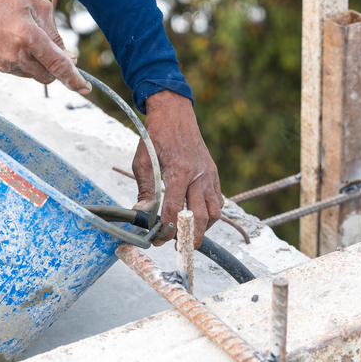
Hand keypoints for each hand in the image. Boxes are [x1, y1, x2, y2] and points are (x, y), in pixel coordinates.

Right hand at [0, 0, 90, 92]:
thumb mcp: (39, 7)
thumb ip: (56, 34)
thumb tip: (68, 57)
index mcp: (29, 36)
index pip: (58, 65)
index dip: (74, 79)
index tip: (85, 88)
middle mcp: (15, 54)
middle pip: (48, 76)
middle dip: (56, 69)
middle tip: (54, 52)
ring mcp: (3, 63)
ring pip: (34, 75)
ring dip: (39, 64)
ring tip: (26, 39)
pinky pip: (19, 71)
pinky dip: (24, 63)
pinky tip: (14, 43)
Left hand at [132, 90, 222, 246]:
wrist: (175, 113)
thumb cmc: (156, 135)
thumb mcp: (143, 160)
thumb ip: (145, 189)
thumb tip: (142, 212)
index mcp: (179, 171)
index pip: (175, 210)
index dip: (167, 229)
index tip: (158, 239)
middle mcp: (198, 176)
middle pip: (200, 218)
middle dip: (190, 237)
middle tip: (179, 248)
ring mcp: (209, 175)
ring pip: (214, 212)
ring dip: (203, 228)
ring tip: (189, 234)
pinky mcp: (213, 174)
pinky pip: (218, 201)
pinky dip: (210, 214)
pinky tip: (198, 218)